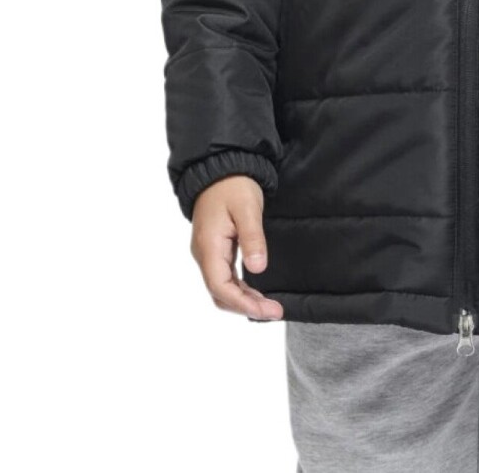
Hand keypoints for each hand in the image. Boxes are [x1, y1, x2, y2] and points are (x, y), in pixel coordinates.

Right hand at [190, 174, 284, 320]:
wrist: (220, 167)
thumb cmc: (233, 186)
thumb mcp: (247, 208)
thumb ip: (252, 238)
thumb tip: (257, 270)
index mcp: (209, 247)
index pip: (221, 288)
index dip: (243, 304)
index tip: (267, 311)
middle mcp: (204, 254)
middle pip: (220, 293)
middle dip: (245, 307)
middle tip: (274, 312)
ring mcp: (208, 252)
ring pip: (222, 287)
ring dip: (243, 300)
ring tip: (269, 306)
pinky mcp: (215, 248)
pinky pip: (224, 276)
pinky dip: (240, 288)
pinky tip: (255, 291)